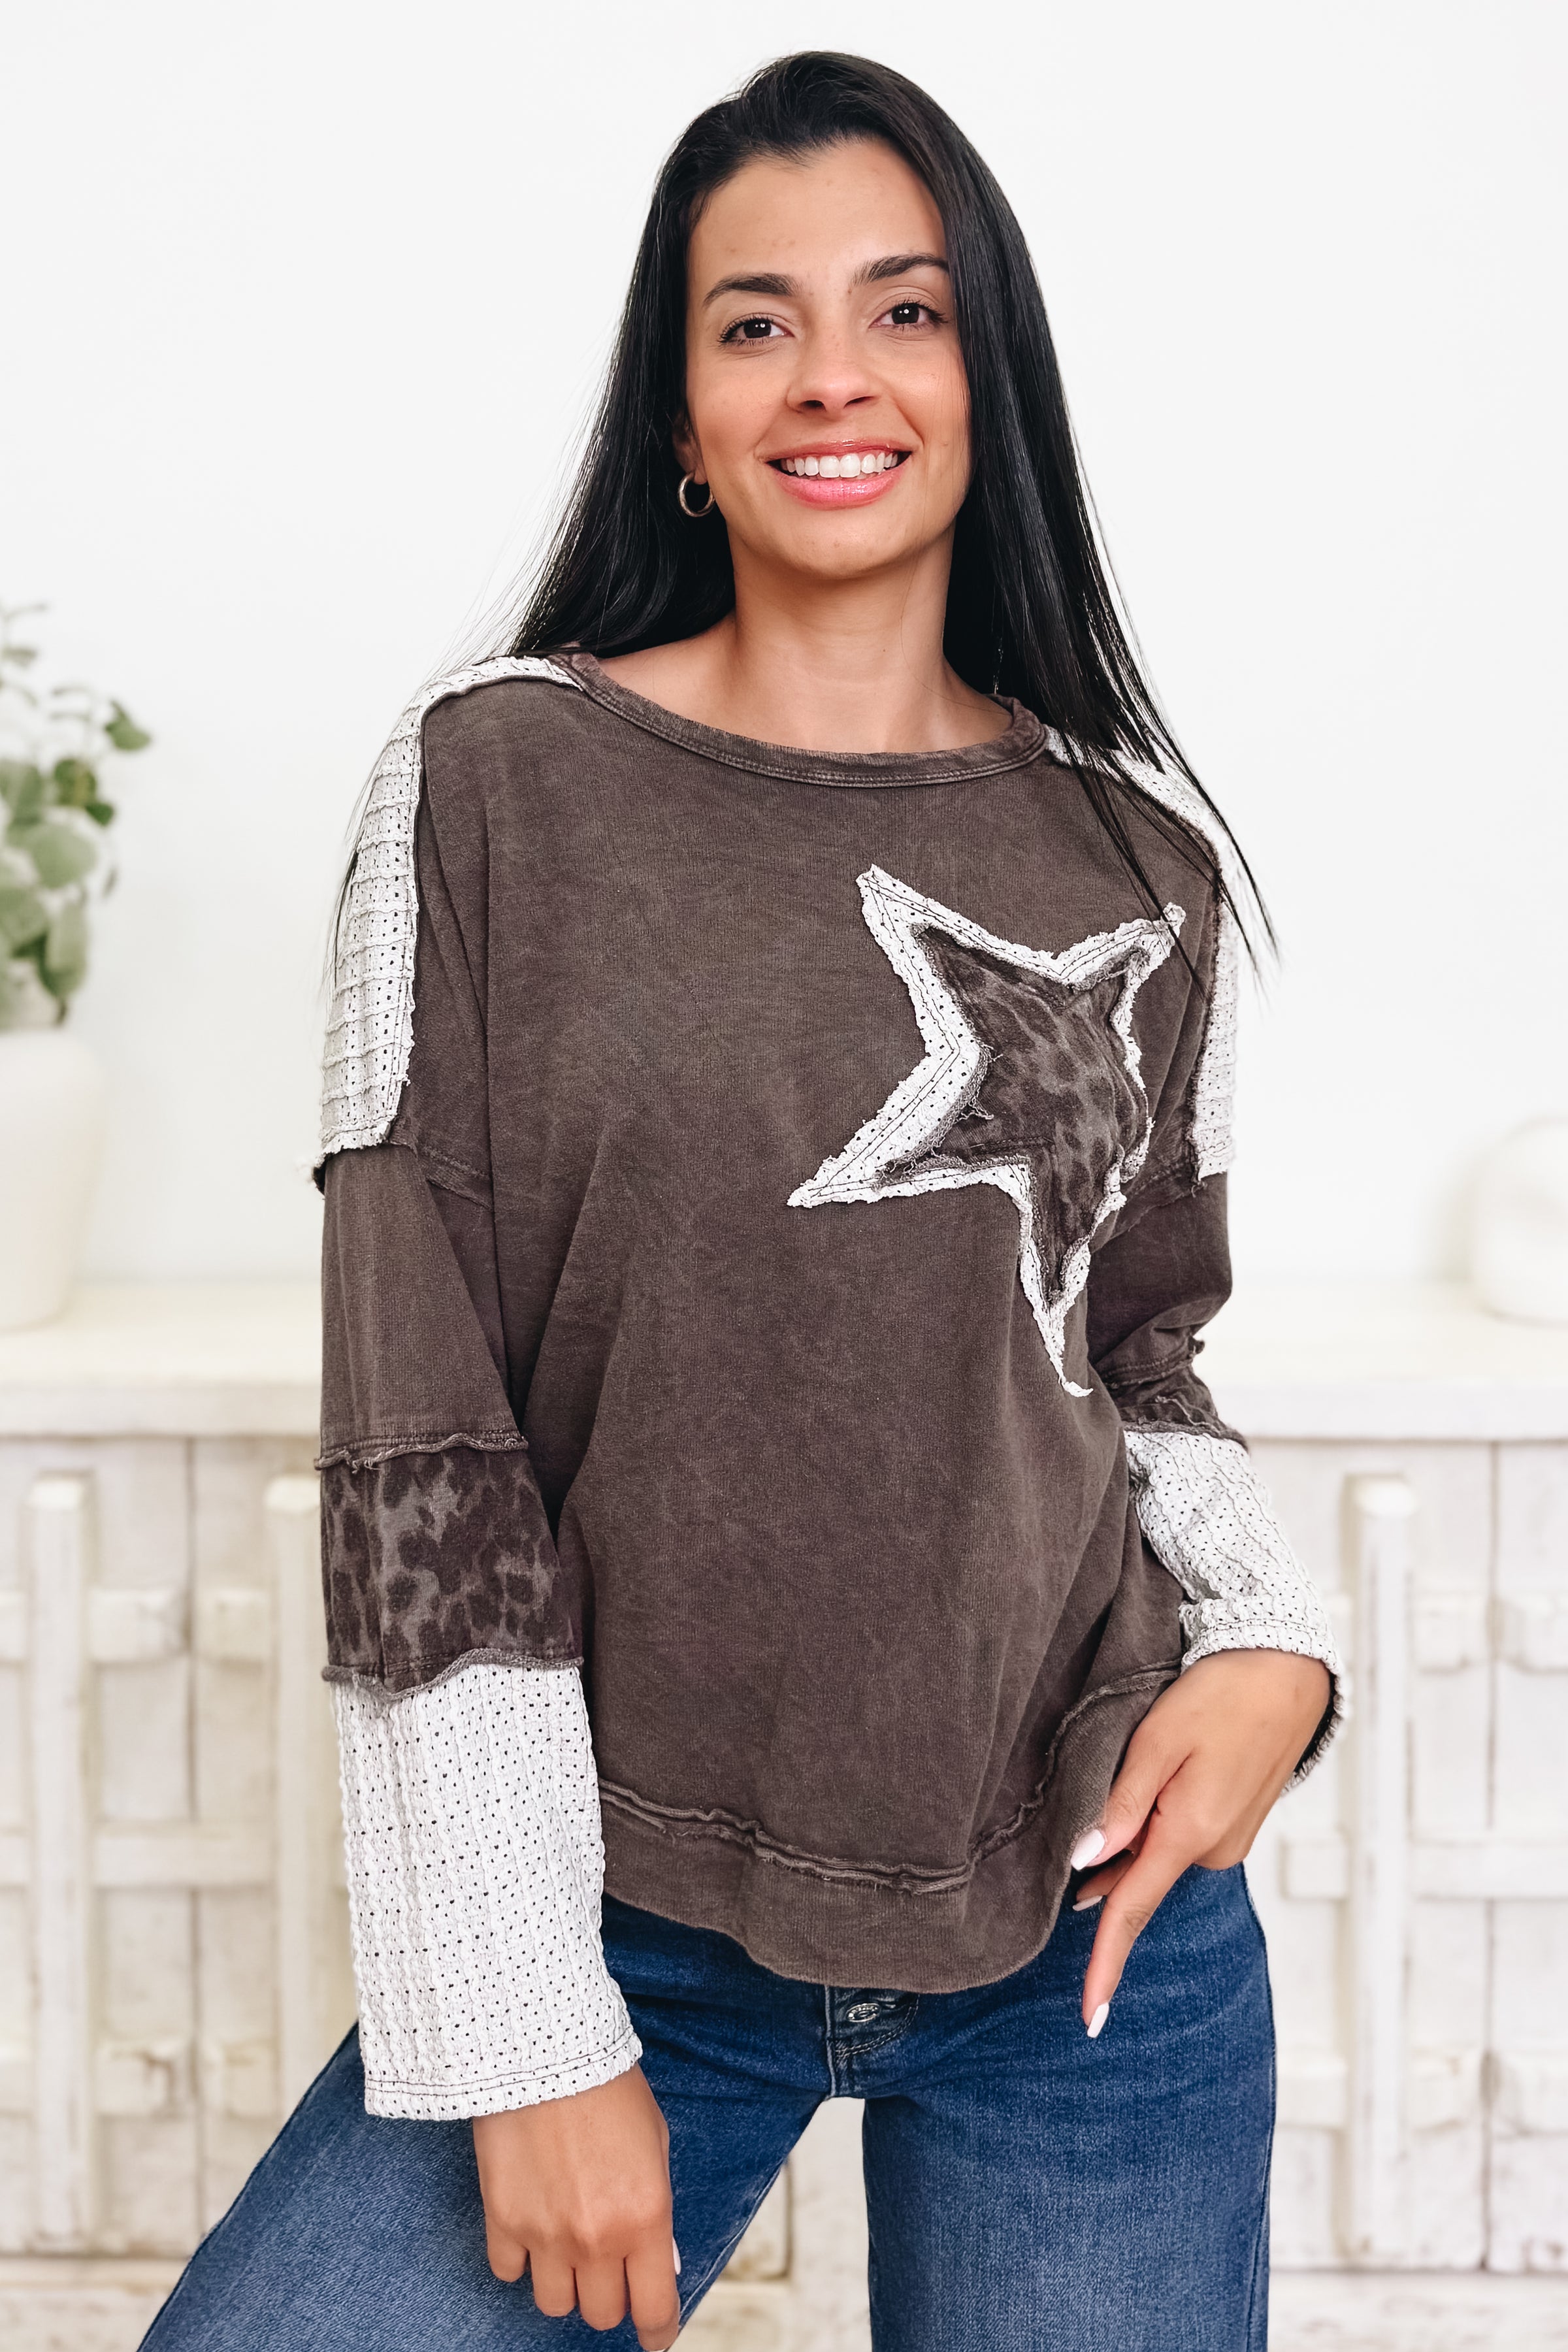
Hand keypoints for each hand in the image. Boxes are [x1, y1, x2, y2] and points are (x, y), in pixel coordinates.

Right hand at [472, 2065, 680, 2346]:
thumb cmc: (606, 2086)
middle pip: (600, 2314)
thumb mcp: (654, 2143)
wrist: (543, 2047)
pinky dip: (519, 2257)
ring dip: (563, 2280)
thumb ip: (656, 2208)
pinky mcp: (503, 2221)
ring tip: (565, 2240)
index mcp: (644, 2217)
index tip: (656, 2338)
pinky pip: (508, 2272)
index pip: (655, 2309)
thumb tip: (659, 2260)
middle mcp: (596, 2238)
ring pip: (552, 2303)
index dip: (658, 2332)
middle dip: (608, 2295)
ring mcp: (546, 2234)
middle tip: (607, 2265)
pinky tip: (530, 2222)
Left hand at [1072, 1648, 1330, 2034]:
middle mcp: (1214, 1849)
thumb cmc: (1220, 1694)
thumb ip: (1120, 1805)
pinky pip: (1179, 1836)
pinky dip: (1155, 1824)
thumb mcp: (1156, 1741)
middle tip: (1076, 1829)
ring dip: (1131, 1835)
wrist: (1288, 1666)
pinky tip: (1149, 1786)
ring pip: (1158, 1852)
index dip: (1105, 1965)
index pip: (1133, 1912)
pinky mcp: (1236, 1820)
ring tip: (1125, 1779)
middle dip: (1104, 1866)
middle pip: (1137, 1876)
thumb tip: (1083, 1865)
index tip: (1089, 2020)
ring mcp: (1229, 1838)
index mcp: (1191, 1834)